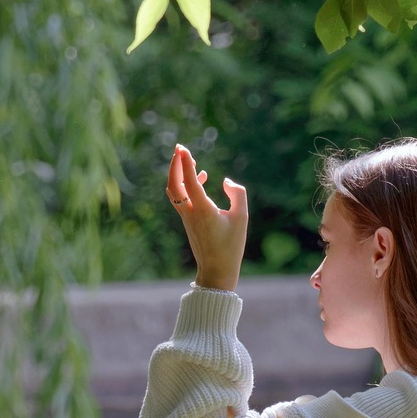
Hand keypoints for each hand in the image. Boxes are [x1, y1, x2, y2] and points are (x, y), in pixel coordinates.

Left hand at [165, 144, 247, 291]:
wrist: (216, 269)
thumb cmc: (231, 245)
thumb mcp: (242, 218)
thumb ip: (238, 194)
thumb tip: (225, 181)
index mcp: (203, 210)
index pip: (189, 182)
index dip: (185, 163)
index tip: (183, 148)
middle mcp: (190, 212)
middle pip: (174, 184)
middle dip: (175, 164)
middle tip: (179, 147)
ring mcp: (186, 217)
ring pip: (174, 190)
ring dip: (177, 173)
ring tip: (187, 157)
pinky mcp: (188, 220)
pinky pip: (180, 197)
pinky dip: (184, 184)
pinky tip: (201, 177)